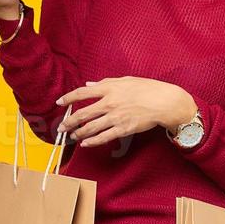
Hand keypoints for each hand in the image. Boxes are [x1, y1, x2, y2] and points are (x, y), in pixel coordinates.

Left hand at [55, 78, 195, 147]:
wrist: (164, 102)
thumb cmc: (147, 88)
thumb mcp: (125, 80)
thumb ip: (105, 82)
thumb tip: (89, 85)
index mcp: (109, 88)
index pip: (82, 93)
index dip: (68, 98)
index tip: (60, 102)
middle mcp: (109, 103)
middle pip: (82, 114)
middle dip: (69, 122)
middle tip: (61, 127)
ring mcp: (116, 117)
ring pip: (90, 127)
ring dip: (78, 133)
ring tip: (72, 136)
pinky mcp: (123, 129)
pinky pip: (104, 137)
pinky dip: (92, 141)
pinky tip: (85, 143)